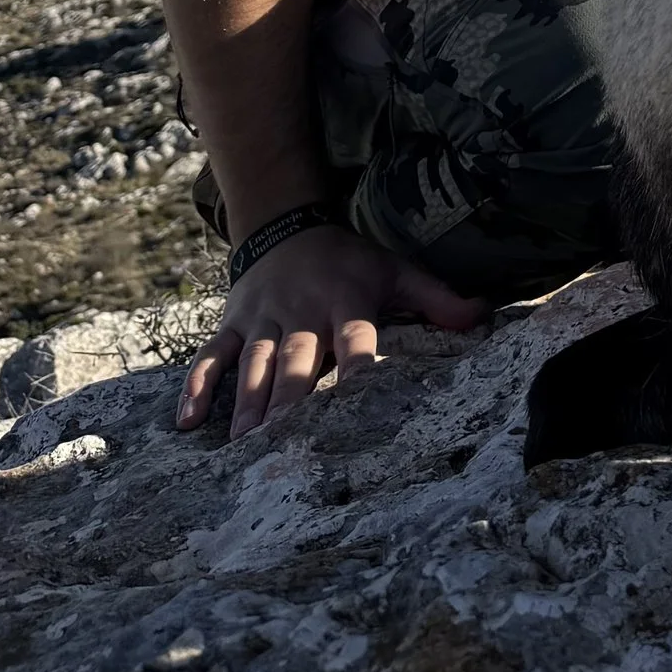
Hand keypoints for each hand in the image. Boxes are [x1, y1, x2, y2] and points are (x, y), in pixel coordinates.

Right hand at [179, 222, 486, 439]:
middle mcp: (303, 311)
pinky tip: (187, 423)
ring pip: (255, 364)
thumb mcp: (396, 271)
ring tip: (245, 444)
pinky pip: (211, 355)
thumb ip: (437, 299)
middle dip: (291, 402)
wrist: (288, 225)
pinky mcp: (233, 322)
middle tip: (284, 446)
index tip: (359, 401)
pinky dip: (198, 386)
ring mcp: (263, 318)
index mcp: (347, 300)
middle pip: (298, 360)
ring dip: (248, 403)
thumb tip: (484, 318)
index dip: (358, 366)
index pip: (356, 338)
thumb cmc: (351, 262)